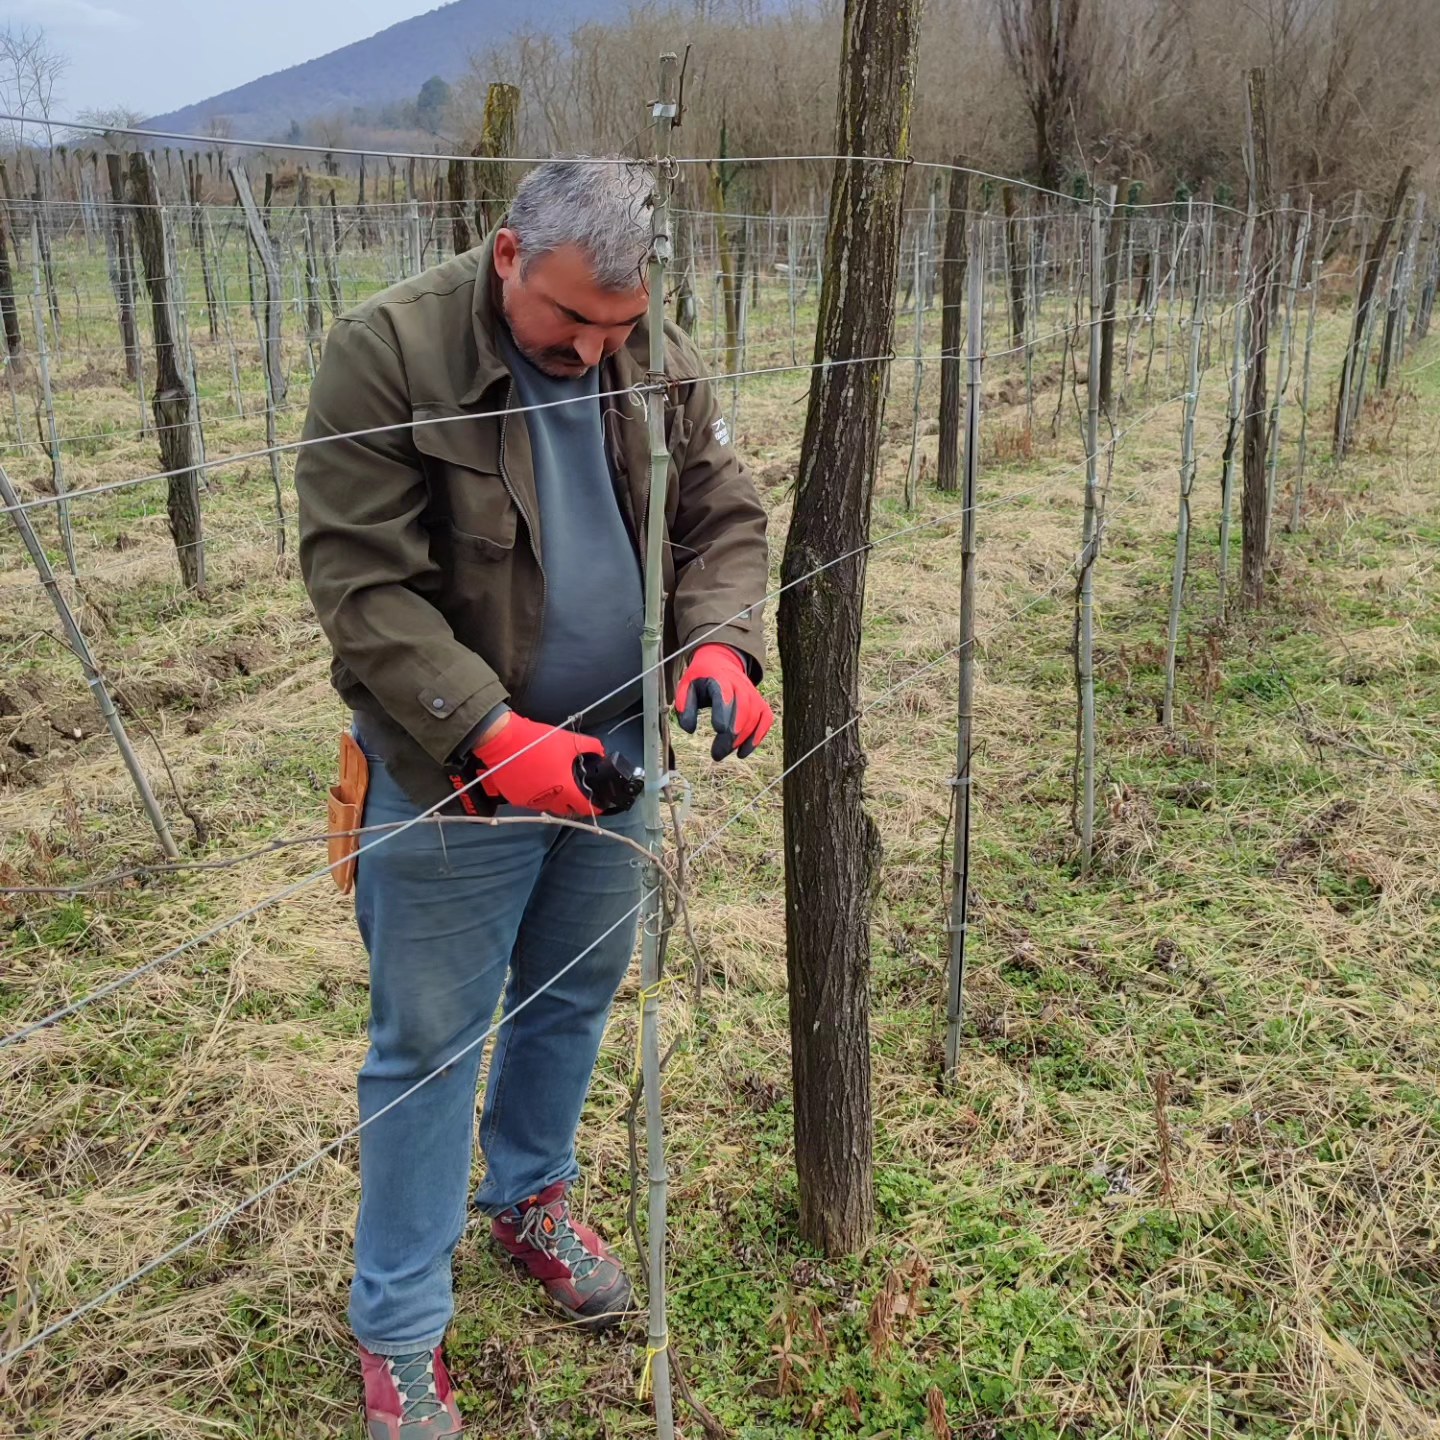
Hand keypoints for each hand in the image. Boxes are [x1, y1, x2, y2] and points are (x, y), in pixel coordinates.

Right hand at [472, 713, 605, 816]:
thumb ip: (589, 747)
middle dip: (573, 803)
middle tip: (575, 791)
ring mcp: (531, 802)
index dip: (594, 806)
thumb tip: (600, 752)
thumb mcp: (568, 740)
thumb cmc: (537, 740)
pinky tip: (536, 781)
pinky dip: (537, 795)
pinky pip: (532, 802)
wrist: (503, 741)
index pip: (585, 807)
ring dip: (554, 799)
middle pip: (566, 810)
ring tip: (554, 783)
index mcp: (564, 789)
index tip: (597, 801)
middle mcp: (548, 801)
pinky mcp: (516, 799)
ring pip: (548, 806)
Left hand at [675, 645, 772, 760]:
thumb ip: (684, 705)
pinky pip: (765, 720)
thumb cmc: (702, 679)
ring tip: (725, 753)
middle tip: (717, 754)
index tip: (718, 730)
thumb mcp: (686, 685)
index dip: (724, 712)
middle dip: (731, 735)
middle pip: (743, 710)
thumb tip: (689, 729)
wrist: (721, 662)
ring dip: (742, 739)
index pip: (725, 694)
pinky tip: (743, 752)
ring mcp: (753, 693)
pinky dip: (757, 737)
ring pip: (755, 717)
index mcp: (719, 678)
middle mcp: (740, 684)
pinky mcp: (760, 703)